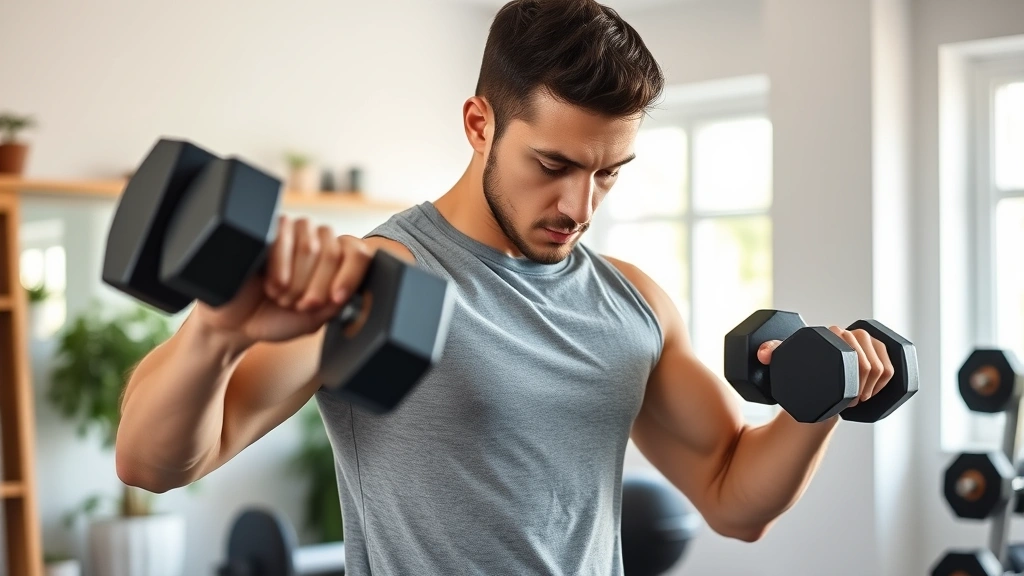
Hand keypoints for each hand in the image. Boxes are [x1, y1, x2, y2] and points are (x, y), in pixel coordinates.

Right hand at [193, 215, 374, 345]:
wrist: (237, 323)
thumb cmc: (277, 318)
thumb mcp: (313, 319)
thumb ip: (336, 304)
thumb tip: (349, 289)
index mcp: (335, 262)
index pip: (357, 253)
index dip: (350, 275)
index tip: (336, 299)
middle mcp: (318, 242)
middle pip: (332, 252)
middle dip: (317, 287)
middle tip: (300, 306)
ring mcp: (292, 233)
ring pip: (309, 245)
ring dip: (296, 281)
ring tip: (281, 297)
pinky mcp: (266, 228)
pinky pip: (282, 235)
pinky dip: (280, 266)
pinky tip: (272, 285)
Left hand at [757, 326, 895, 406]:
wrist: (814, 387)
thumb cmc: (798, 375)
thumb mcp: (785, 364)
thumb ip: (770, 353)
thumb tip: (762, 355)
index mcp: (831, 333)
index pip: (852, 352)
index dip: (853, 378)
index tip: (846, 397)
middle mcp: (850, 334)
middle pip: (869, 361)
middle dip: (865, 385)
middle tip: (852, 401)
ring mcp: (865, 343)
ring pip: (883, 365)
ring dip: (876, 384)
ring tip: (861, 397)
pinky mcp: (878, 353)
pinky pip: (893, 365)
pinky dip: (888, 379)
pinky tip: (878, 389)